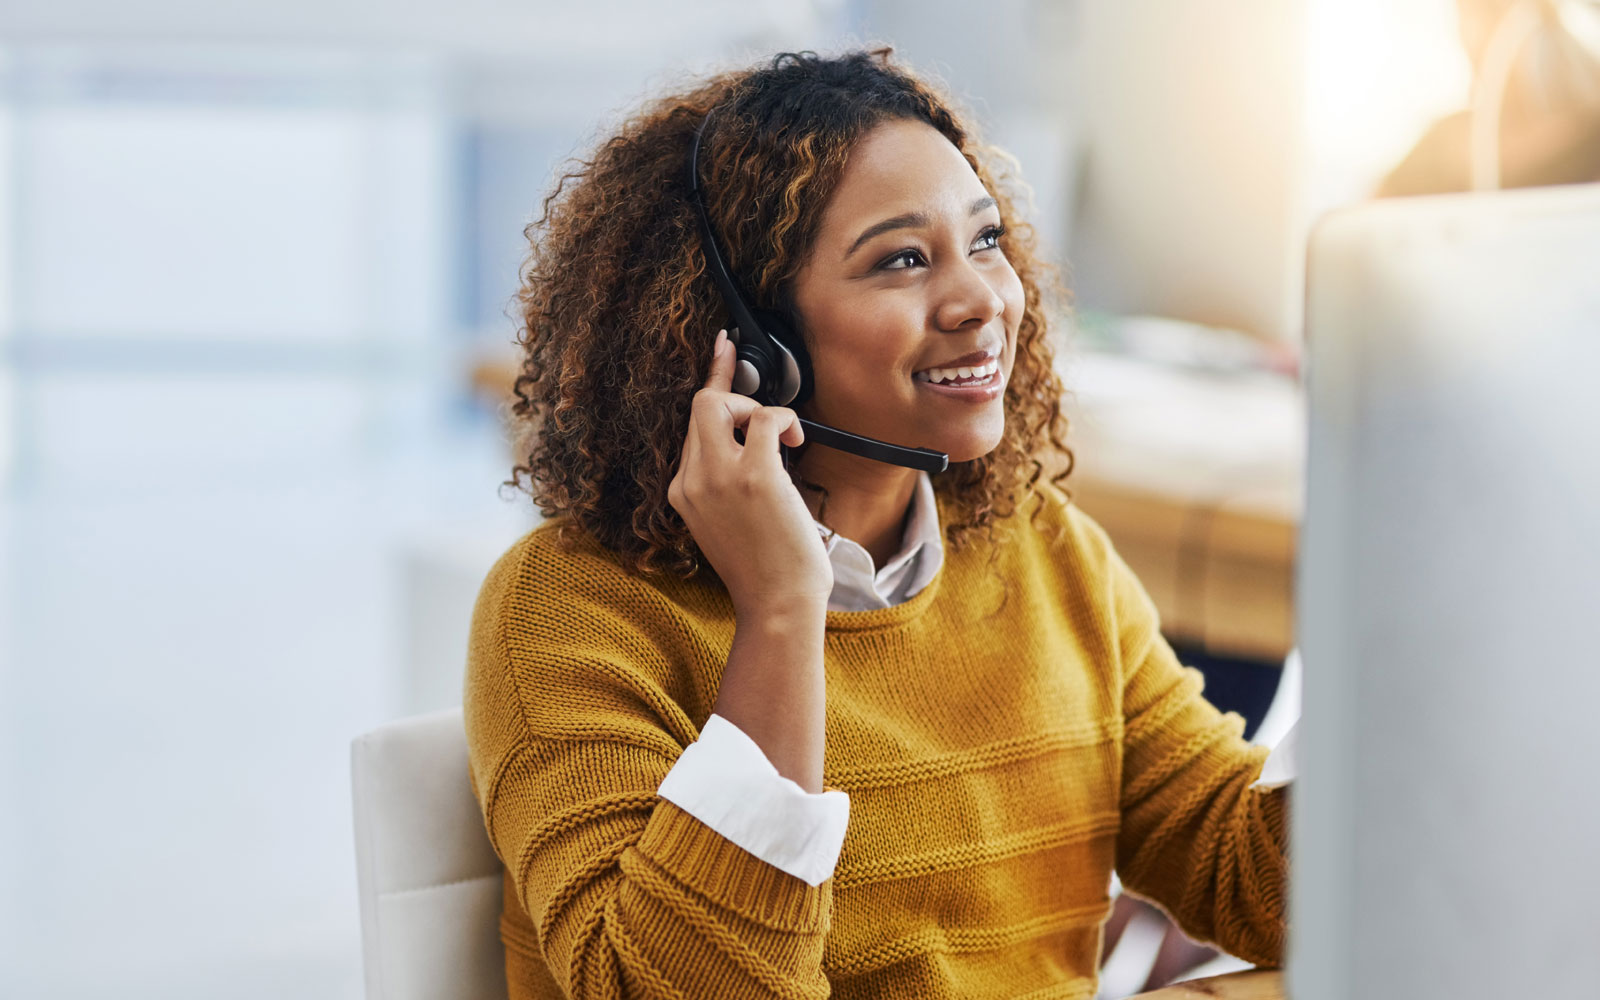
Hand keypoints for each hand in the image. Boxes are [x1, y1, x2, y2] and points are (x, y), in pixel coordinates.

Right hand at [668, 330, 832, 617]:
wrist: (777, 605)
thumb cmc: (765, 570)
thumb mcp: (725, 522)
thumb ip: (723, 482)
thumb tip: (752, 440)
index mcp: (682, 491)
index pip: (690, 426)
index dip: (711, 383)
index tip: (722, 349)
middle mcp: (692, 480)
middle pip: (700, 405)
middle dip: (733, 391)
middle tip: (761, 406)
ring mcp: (718, 476)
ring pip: (720, 402)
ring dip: (757, 407)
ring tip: (783, 439)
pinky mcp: (753, 476)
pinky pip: (764, 418)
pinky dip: (784, 419)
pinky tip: (796, 441)